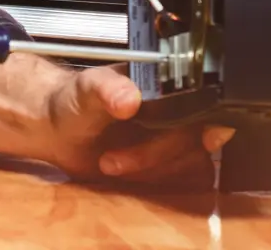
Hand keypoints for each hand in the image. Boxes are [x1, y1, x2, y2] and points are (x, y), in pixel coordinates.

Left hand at [43, 65, 233, 180]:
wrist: (56, 129)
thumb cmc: (72, 100)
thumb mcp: (85, 89)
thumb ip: (106, 89)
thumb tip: (131, 99)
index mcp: (165, 85)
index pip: (207, 103)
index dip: (214, 121)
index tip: (207, 138)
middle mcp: (177, 111)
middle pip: (196, 141)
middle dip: (155, 155)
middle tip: (111, 160)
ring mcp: (173, 140)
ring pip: (191, 165)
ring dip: (152, 172)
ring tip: (108, 164)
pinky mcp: (166, 165)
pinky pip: (182, 181)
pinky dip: (161, 185)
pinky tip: (130, 179)